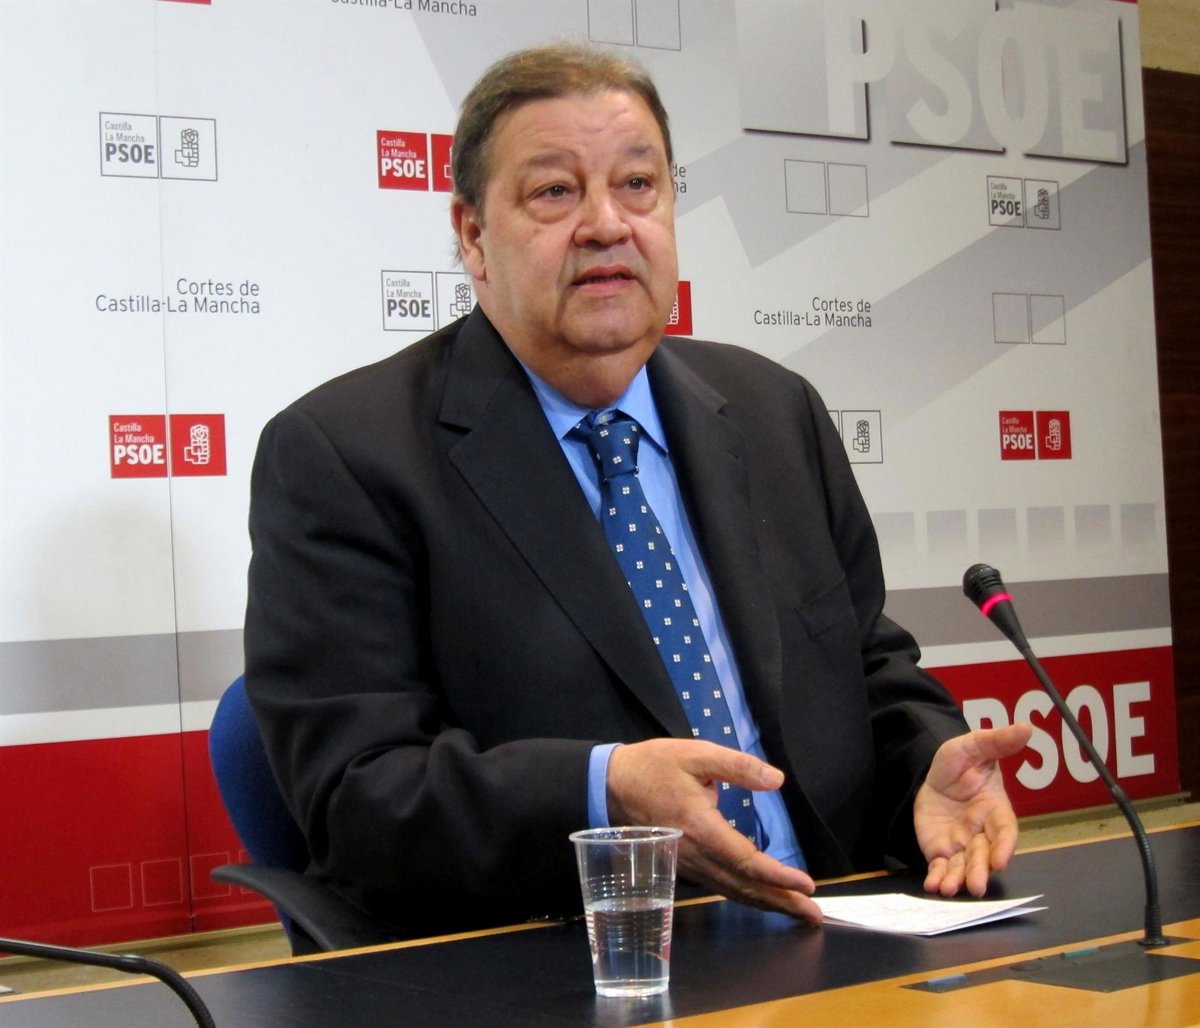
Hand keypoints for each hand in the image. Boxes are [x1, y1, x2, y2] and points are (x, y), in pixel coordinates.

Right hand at [607, 739, 820, 922]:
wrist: (609, 785)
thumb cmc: (653, 767)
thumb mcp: (696, 754)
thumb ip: (738, 766)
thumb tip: (776, 780)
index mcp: (701, 828)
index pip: (747, 861)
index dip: (778, 876)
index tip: (806, 885)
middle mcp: (695, 855)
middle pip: (743, 886)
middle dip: (781, 902)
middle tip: (813, 914)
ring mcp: (687, 864)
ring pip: (731, 891)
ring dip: (766, 903)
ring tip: (795, 912)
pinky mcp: (683, 864)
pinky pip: (719, 885)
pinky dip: (744, 895)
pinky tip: (758, 895)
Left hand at [914, 723, 1031, 897]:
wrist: (933, 773)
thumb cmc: (961, 761)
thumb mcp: (974, 746)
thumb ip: (997, 741)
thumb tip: (1026, 727)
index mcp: (995, 810)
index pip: (1004, 832)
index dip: (1005, 846)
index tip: (1001, 860)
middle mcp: (981, 832)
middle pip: (983, 855)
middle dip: (980, 871)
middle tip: (976, 886)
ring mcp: (961, 844)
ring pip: (963, 865)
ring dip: (958, 879)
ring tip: (950, 890)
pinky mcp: (941, 850)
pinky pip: (941, 866)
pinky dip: (938, 877)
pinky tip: (932, 887)